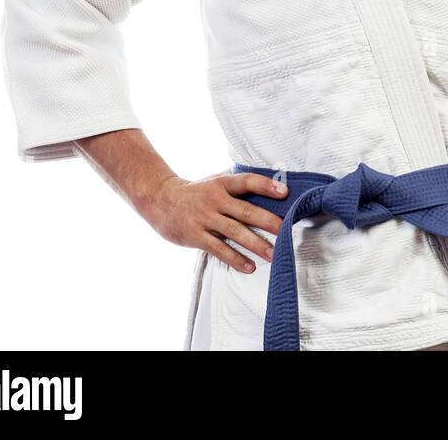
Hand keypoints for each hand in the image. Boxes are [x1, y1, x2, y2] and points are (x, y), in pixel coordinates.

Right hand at [143, 172, 286, 273]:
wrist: (160, 199)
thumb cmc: (198, 191)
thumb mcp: (216, 180)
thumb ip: (239, 184)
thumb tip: (274, 181)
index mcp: (223, 183)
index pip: (247, 181)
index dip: (266, 186)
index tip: (285, 193)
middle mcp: (215, 200)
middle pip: (246, 211)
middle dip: (268, 221)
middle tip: (286, 231)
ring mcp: (205, 218)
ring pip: (234, 232)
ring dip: (255, 244)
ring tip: (273, 254)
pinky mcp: (196, 236)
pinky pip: (218, 249)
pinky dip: (235, 258)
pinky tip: (249, 267)